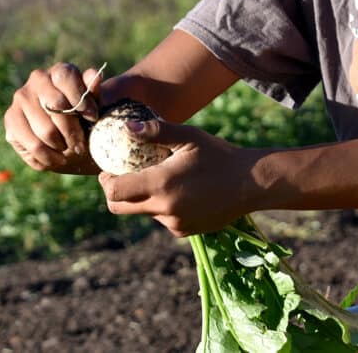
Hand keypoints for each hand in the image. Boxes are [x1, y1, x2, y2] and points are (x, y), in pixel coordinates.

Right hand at [4, 62, 103, 173]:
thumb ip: (96, 93)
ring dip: (61, 146)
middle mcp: (38, 79)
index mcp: (61, 71)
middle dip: (73, 130)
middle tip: (81, 144)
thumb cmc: (86, 119)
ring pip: (45, 129)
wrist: (71, 139)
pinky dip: (47, 156)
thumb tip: (94, 75)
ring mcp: (21, 98)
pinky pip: (31, 143)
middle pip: (56, 105)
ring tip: (70, 151)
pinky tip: (57, 159)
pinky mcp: (11, 118)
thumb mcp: (97, 108)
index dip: (81, 99)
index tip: (93, 118)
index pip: (66, 77)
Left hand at [98, 119, 260, 236]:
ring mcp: (175, 223)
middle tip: (123, 177)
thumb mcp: (189, 137)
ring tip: (161, 179)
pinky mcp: (185, 231)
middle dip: (116, 193)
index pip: (115, 191)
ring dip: (143, 199)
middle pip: (120, 208)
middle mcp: (164, 208)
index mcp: (161, 184)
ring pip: (144, 213)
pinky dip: (163, 207)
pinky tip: (181, 192)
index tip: (108, 171)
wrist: (251, 183)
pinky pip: (163, 220)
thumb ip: (156, 131)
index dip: (106, 182)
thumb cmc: (220, 155)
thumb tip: (126, 127)